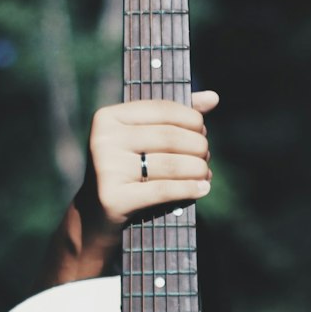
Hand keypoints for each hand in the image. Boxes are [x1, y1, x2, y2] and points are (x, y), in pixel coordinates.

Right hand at [84, 90, 218, 229]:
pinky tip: (202, 189)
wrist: (97, 214)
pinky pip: (163, 190)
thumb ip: (175, 116)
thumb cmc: (128, 169)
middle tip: (206, 156)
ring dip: (197, 169)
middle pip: (168, 137)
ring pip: (170, 164)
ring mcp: (106, 168)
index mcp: (108, 117)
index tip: (203, 130)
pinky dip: (189, 189)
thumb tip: (213, 97)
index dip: (191, 118)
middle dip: (197, 146)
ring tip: (206, 173)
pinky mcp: (113, 197)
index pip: (161, 109)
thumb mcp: (144, 138)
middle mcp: (104, 139)